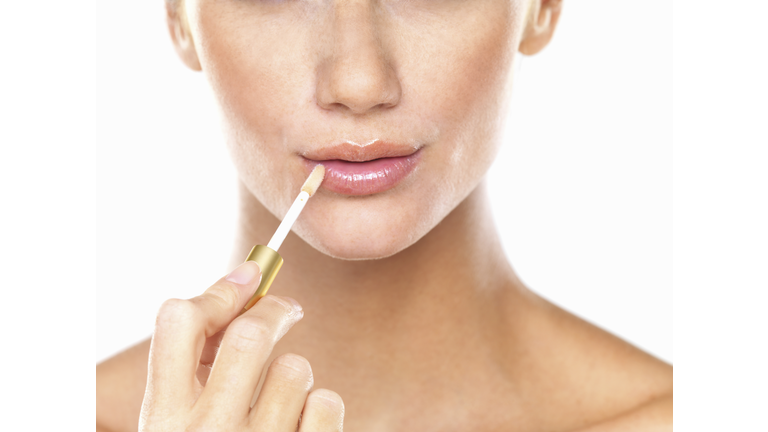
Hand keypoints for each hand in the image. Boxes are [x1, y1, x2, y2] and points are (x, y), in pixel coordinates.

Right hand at [138, 261, 343, 431]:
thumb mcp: (180, 429)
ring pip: (295, 368)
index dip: (217, 291)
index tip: (247, 278)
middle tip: (288, 309)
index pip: (177, 321)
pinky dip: (321, 407)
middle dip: (274, 311)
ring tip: (283, 403)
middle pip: (248, 335)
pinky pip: (327, 401)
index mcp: (165, 418)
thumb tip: (241, 291)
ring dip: (295, 375)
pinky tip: (303, 427)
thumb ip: (197, 372)